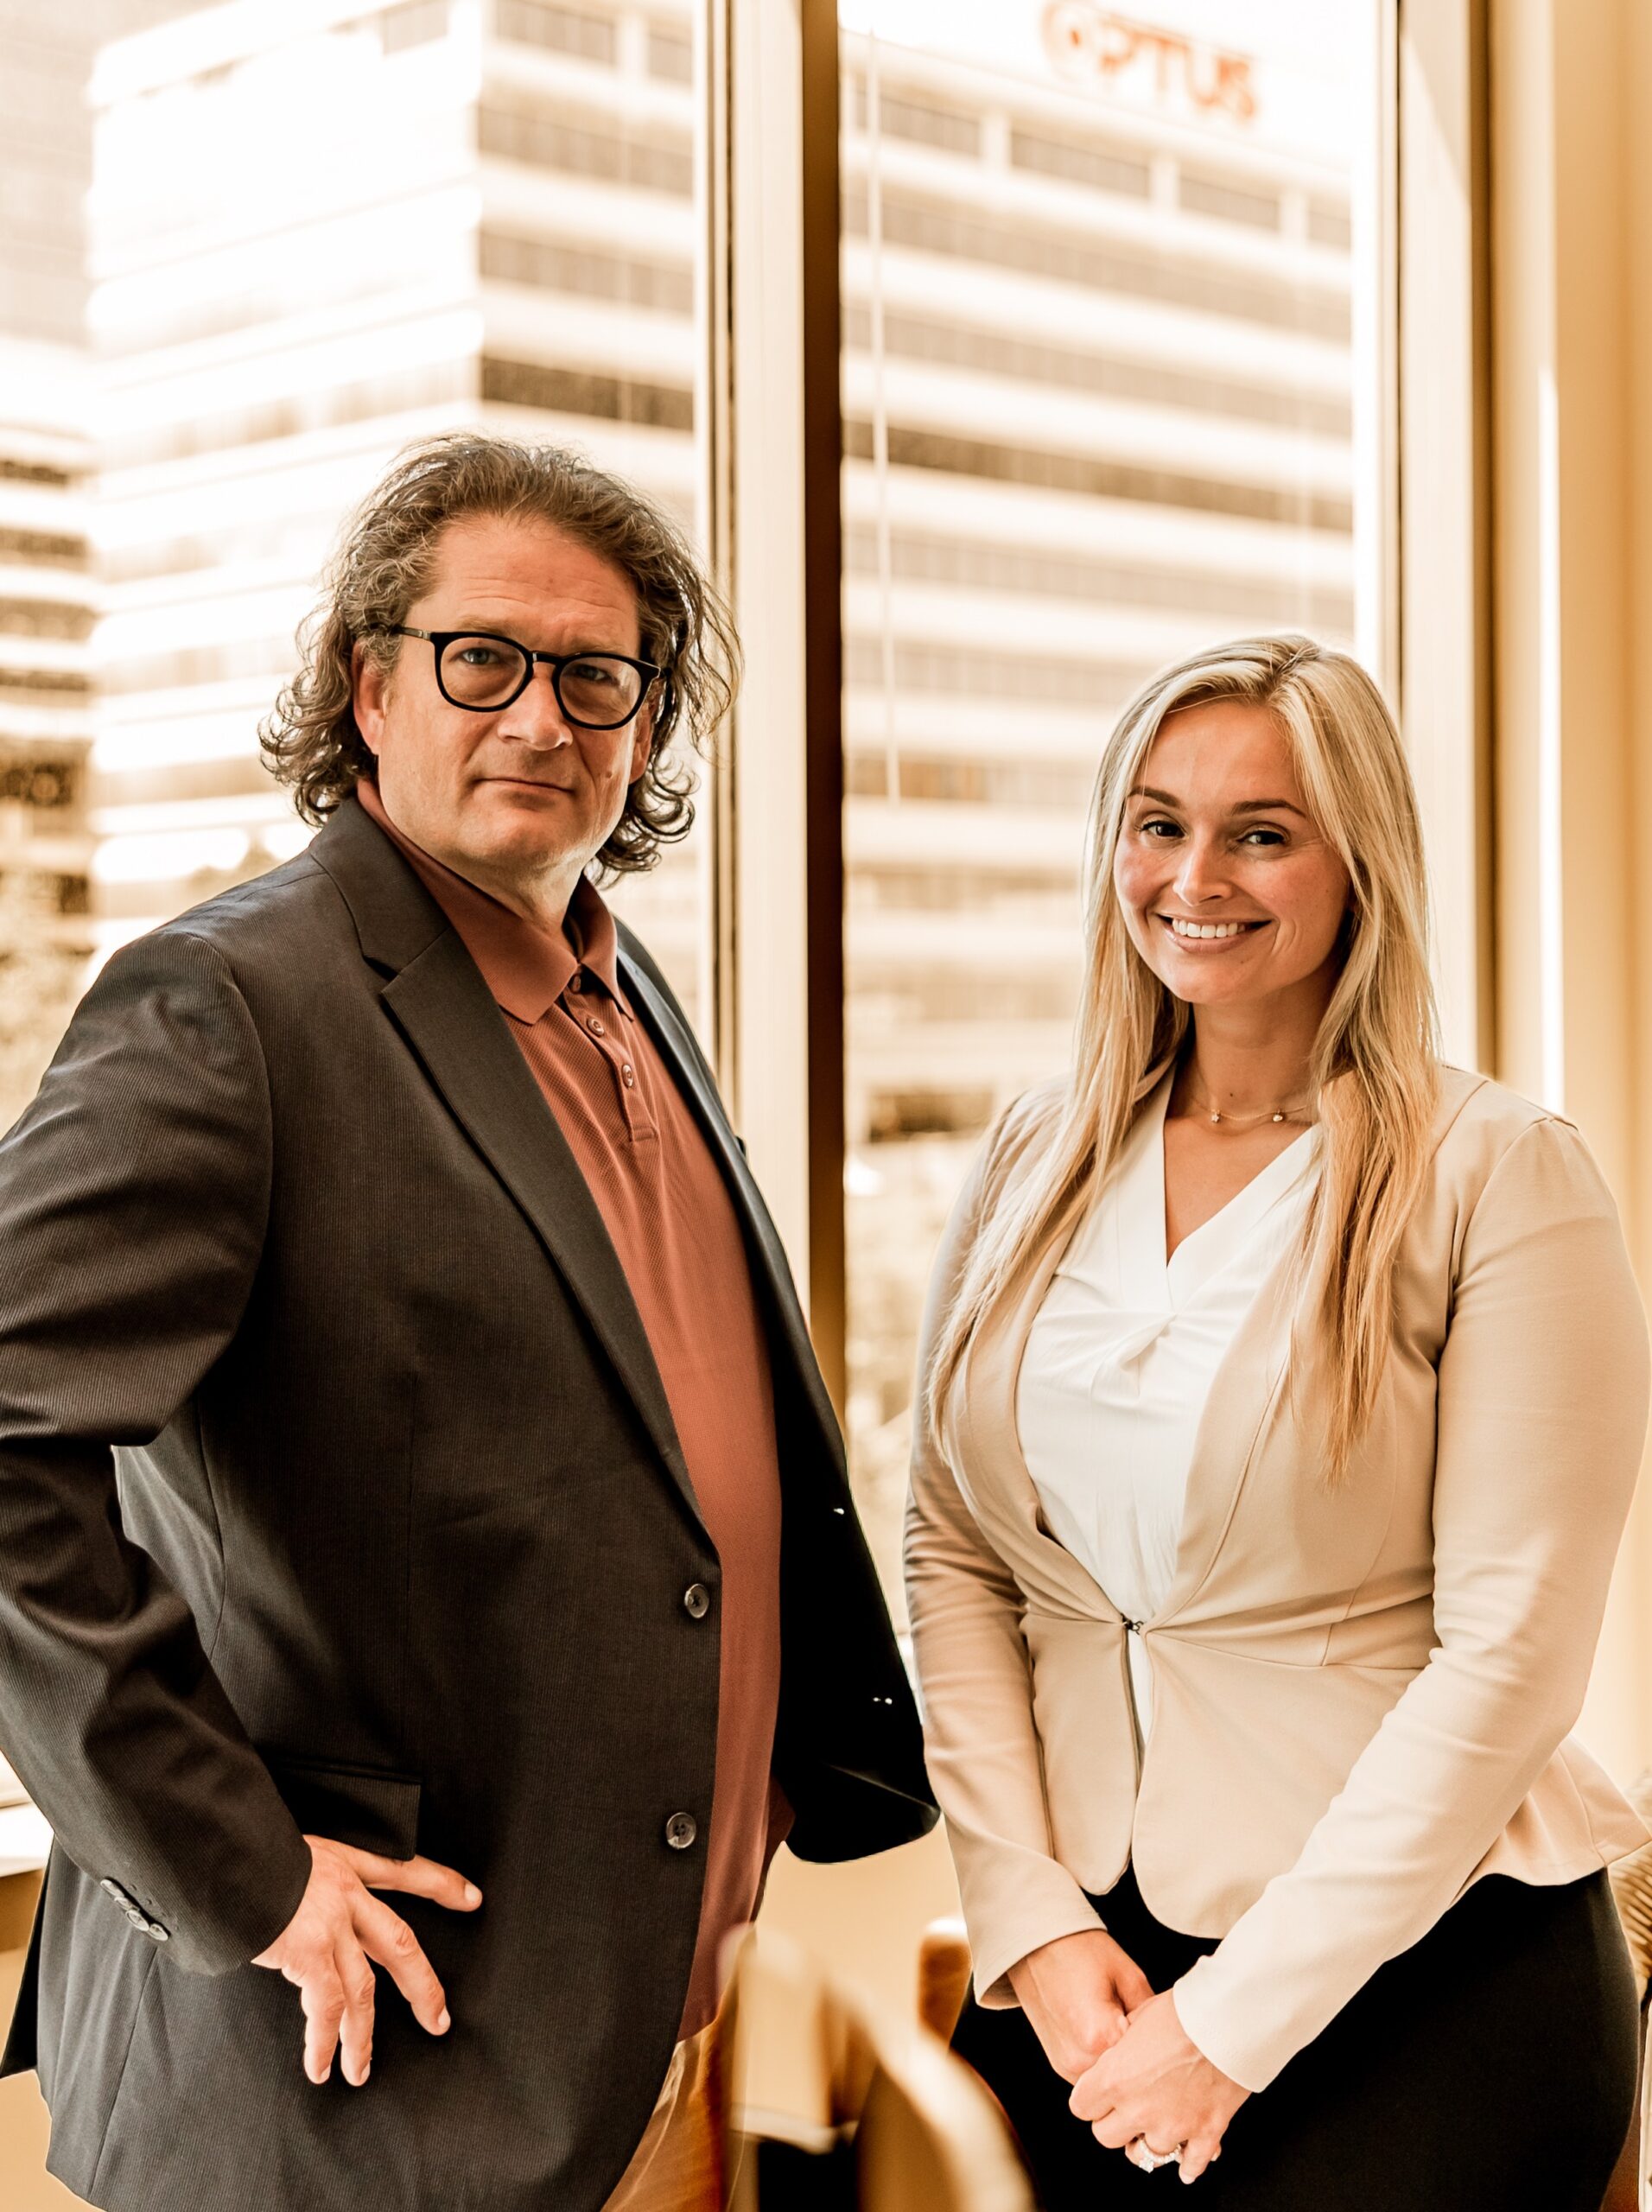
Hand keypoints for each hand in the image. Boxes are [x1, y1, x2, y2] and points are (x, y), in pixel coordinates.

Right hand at [252, 1835, 482, 2086]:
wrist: (223, 1851)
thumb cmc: (242, 1851)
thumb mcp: (283, 1852)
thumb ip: (298, 1882)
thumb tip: (289, 1908)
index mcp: (343, 1863)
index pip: (402, 1870)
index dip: (439, 1885)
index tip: (470, 1898)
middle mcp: (345, 1892)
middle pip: (400, 1942)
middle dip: (422, 1986)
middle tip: (439, 2019)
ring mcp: (331, 1923)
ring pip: (363, 1990)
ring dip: (362, 2037)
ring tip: (360, 2071)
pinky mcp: (310, 1951)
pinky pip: (327, 2008)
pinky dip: (325, 2042)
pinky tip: (322, 2066)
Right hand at [1006, 1927, 1154, 2083]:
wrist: (1034, 1944)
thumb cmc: (1081, 1951)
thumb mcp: (1127, 1974)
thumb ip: (1152, 2015)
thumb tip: (1167, 2041)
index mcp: (1099, 2038)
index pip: (1148, 2062)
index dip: (1160, 2044)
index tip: (1161, 2028)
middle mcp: (1079, 2061)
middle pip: (1129, 2077)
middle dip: (1142, 2059)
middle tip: (1144, 2028)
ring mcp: (1066, 2067)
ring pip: (1111, 2082)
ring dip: (1122, 2064)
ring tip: (1121, 2025)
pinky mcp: (1059, 2065)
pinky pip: (1094, 2075)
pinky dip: (1104, 2061)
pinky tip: (1106, 2032)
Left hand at [1069, 1989, 1247, 2183]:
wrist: (1228, 2020)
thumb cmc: (1183, 2011)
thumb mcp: (1138, 2016)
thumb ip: (1121, 2044)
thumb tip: (1118, 2053)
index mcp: (1116, 2079)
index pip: (1081, 2107)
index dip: (1089, 2097)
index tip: (1097, 2092)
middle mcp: (1139, 2109)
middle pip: (1106, 2136)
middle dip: (1113, 2122)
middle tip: (1124, 2108)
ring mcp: (1173, 2126)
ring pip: (1146, 2154)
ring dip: (1149, 2140)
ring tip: (1156, 2127)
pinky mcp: (1205, 2133)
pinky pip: (1191, 2165)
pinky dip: (1188, 2165)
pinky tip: (1186, 2163)